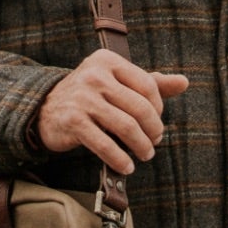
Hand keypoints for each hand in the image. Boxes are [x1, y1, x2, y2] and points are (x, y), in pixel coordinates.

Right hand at [35, 49, 189, 173]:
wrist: (44, 108)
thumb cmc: (89, 95)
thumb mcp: (116, 82)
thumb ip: (150, 83)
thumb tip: (184, 82)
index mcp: (107, 61)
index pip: (147, 85)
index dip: (158, 109)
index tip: (155, 123)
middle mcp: (94, 75)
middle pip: (140, 108)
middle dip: (153, 130)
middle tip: (154, 142)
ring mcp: (82, 98)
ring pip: (126, 127)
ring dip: (141, 146)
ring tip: (145, 154)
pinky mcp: (72, 121)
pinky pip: (105, 144)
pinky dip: (120, 159)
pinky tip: (127, 166)